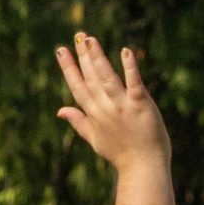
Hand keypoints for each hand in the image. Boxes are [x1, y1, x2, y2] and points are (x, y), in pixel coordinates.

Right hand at [54, 33, 169, 173]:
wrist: (143, 168)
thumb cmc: (120, 155)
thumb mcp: (94, 138)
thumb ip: (78, 121)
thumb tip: (60, 110)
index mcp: (94, 115)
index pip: (78, 87)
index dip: (69, 68)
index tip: (61, 50)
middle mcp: (105, 108)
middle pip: (91, 78)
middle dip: (83, 57)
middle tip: (77, 35)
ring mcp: (123, 106)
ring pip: (107, 77)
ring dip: (98, 58)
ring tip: (90, 39)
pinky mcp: (141, 105)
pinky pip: (134, 83)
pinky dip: (129, 68)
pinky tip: (125, 51)